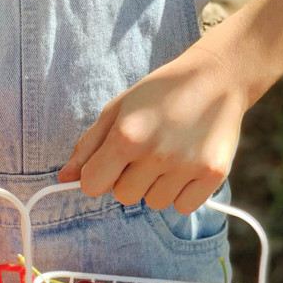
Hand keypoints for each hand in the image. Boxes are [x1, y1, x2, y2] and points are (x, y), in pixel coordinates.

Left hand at [58, 44, 246, 213]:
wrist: (217, 76)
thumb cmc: (161, 93)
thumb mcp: (117, 109)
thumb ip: (88, 146)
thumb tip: (64, 178)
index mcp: (126, 137)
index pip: (92, 186)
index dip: (99, 175)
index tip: (112, 162)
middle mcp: (156, 155)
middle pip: (124, 197)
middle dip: (130, 179)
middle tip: (148, 152)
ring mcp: (186, 166)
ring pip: (154, 203)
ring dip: (157, 186)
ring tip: (170, 155)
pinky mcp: (213, 175)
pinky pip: (183, 206)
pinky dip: (183, 192)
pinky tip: (188, 164)